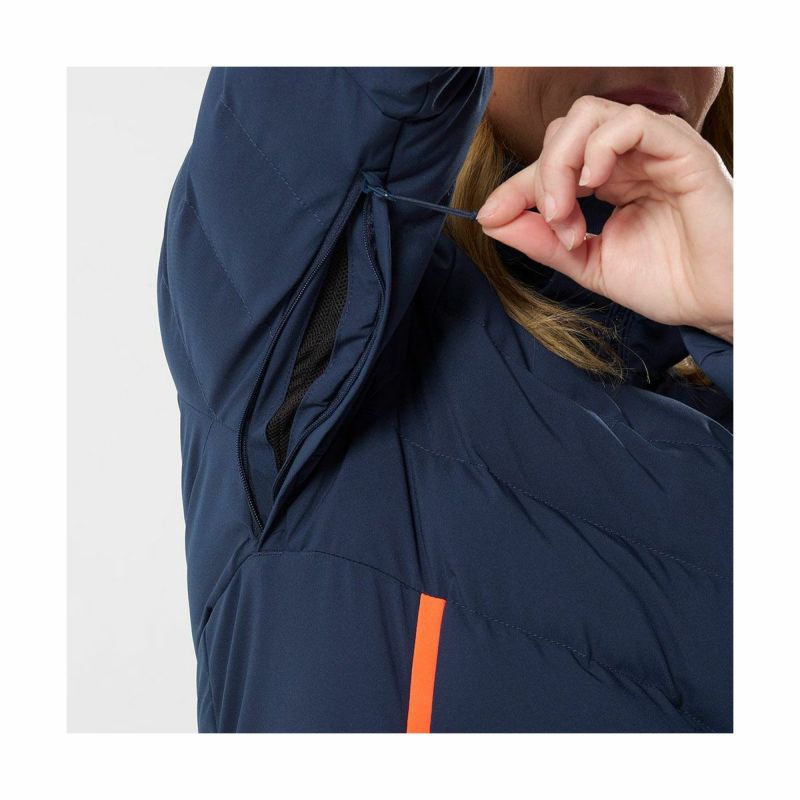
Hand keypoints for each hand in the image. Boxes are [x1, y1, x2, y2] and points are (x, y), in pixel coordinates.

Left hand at [476, 96, 732, 342]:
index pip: (552, 162)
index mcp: (611, 182)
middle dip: (540, 176)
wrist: (718, 303)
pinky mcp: (681, 150)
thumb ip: (543, 242)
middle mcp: (630, 160)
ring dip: (561, 163)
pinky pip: (630, 122)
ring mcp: (655, 151)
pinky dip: (599, 148)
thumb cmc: (668, 283)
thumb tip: (492, 221)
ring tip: (565, 210)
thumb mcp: (589, 264)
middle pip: (563, 132)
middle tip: (551, 221)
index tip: (489, 216)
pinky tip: (593, 184)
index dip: (516, 186)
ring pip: (589, 117)